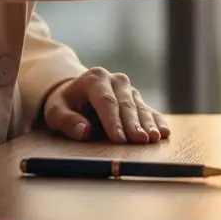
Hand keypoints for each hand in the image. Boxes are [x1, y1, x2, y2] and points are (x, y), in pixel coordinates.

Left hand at [42, 68, 170, 144]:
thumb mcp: (55, 111)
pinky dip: (157, 121)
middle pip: (126, 104)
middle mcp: (115, 80)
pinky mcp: (137, 98)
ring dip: (148, 123)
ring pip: (139, 107)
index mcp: (95, 79)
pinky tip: (164, 131)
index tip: (118, 139)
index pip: (106, 101)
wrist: (76, 92)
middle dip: (134, 124)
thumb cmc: (65, 104)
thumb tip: (85, 131)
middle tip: (141, 141)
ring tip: (155, 138)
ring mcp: (129, 89)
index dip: (113, 121)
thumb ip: (68, 121)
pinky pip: (149, 109)